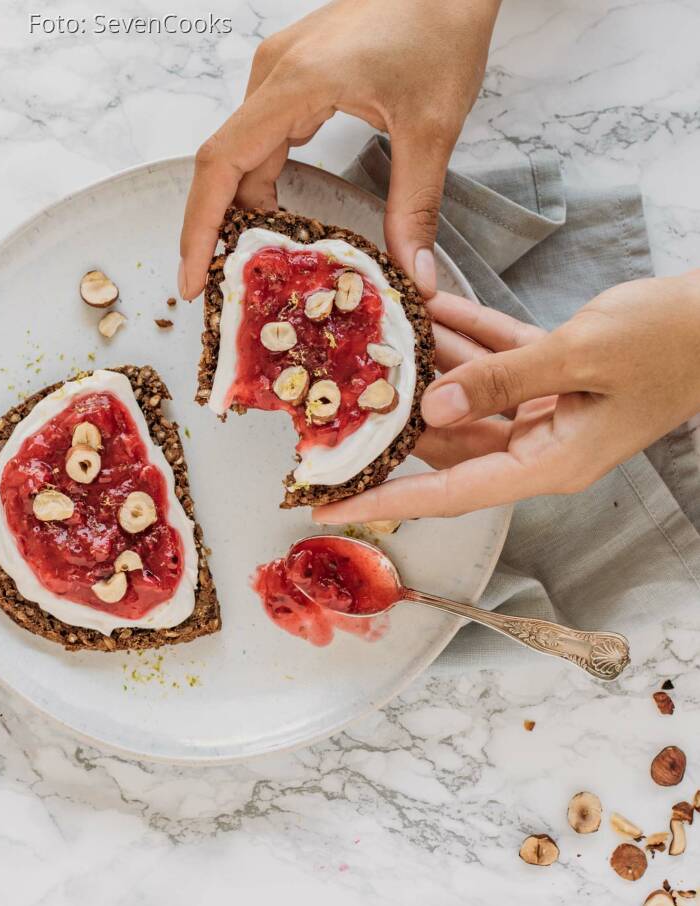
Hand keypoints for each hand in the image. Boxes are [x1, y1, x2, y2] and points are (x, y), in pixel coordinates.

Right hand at [178, 0, 500, 300]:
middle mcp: (271, 75)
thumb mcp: (432, 127)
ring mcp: (279, 71)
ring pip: (242, 153)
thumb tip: (416, 277)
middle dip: (217, 230)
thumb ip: (415, 207)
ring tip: (253, 263)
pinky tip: (278, 217)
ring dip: (243, 208)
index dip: (199, 228)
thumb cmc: (441, 28)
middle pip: (223, 164)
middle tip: (222, 287)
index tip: (195, 278)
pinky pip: (262, 137)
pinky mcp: (294, 74)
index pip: (220, 164)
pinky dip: (263, 181)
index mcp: (293, 84)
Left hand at [310, 273, 699, 522]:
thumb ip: (501, 380)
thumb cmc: (674, 339)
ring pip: (467, 393)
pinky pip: (496, 357)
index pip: (449, 493)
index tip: (331, 507)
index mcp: (550, 462)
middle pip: (448, 442)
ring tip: (372, 342)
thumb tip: (430, 404)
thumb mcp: (580, 356)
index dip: (386, 501)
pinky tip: (429, 307)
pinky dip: (466, 334)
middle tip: (336, 403)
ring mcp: (549, 408)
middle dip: (395, 420)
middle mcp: (542, 444)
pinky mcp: (557, 372)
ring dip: (427, 365)